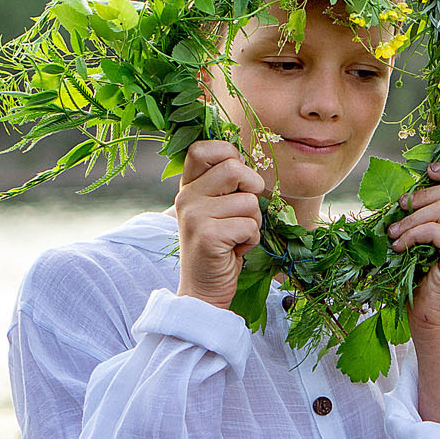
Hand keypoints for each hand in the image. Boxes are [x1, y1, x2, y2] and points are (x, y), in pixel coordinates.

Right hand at [175, 140, 265, 308]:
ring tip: (236, 237)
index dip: (229, 155)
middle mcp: (186, 196)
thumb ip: (227, 184)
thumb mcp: (220, 209)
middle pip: (234, 168)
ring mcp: (194, 215)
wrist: (203, 290)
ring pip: (249, 201)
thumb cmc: (221, 246)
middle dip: (252, 191)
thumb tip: (250, 162)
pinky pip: (250, 225)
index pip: (203, 148)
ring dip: (253, 222)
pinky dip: (251, 240)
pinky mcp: (207, 235)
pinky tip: (235, 250)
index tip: (238, 179)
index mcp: (188, 186)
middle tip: (243, 214)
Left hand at [388, 162, 439, 332]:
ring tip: (394, 233)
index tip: (430, 170)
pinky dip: (412, 234)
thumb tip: (412, 188)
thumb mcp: (430, 236)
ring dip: (412, 218)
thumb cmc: (426, 277)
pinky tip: (400, 246)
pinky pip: (435, 229)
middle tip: (401, 207)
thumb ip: (432, 212)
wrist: (431, 316)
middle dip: (425, 194)